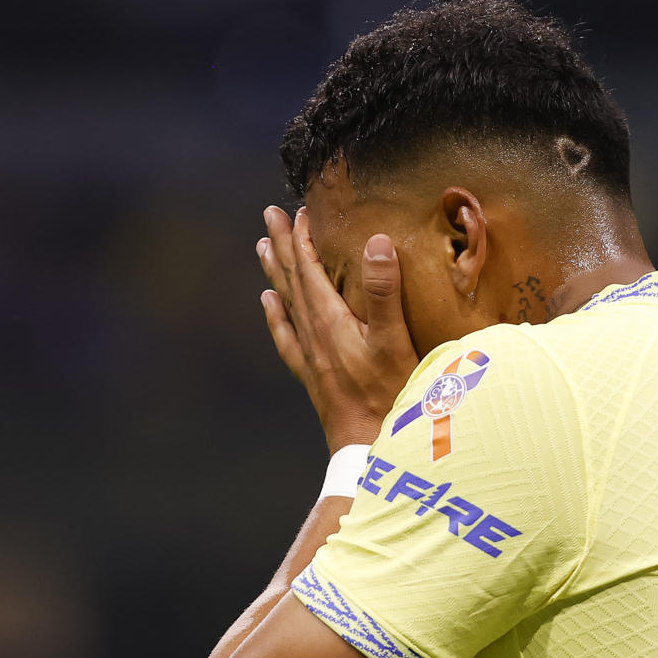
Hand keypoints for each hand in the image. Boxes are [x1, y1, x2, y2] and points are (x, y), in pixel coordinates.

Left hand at [257, 206, 420, 451]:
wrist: (367, 448)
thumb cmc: (387, 397)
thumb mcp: (394, 342)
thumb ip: (384, 292)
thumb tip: (375, 242)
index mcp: (330, 321)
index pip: (310, 269)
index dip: (304, 239)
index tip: (299, 210)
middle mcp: (313, 334)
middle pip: (292, 280)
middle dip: (283, 245)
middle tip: (269, 214)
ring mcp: (310, 355)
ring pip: (285, 303)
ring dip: (276, 273)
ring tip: (263, 247)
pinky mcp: (313, 375)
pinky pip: (286, 336)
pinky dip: (275, 315)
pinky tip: (268, 304)